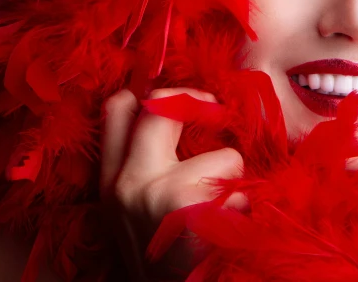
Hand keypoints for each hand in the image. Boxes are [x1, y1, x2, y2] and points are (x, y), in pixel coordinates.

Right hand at [99, 88, 246, 280]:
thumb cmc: (168, 262)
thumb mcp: (140, 214)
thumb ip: (150, 169)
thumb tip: (180, 115)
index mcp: (111, 184)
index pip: (117, 109)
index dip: (157, 95)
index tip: (186, 103)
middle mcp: (126, 183)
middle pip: (161, 106)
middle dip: (199, 103)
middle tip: (218, 113)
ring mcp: (156, 191)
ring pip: (223, 156)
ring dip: (236, 186)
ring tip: (225, 218)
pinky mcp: (190, 206)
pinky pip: (242, 189)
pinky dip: (246, 210)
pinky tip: (230, 235)